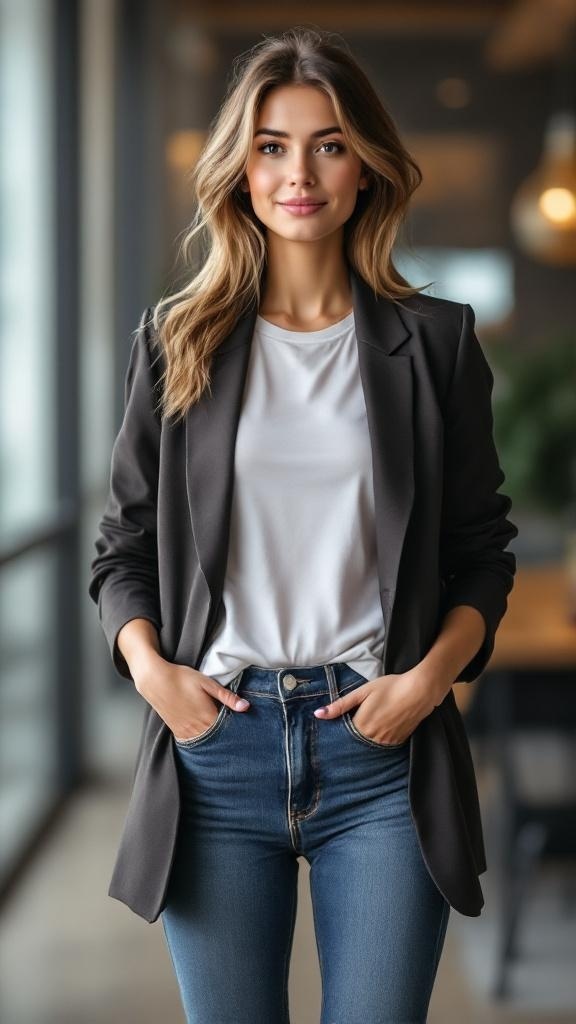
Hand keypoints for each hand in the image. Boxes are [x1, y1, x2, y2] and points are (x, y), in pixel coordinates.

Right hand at [133, 653, 249, 740]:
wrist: (155, 681)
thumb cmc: (181, 678)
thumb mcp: (207, 683)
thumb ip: (227, 696)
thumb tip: (246, 706)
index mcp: (208, 716)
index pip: (228, 730)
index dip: (238, 729)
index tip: (245, 729)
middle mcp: (198, 728)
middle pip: (218, 739)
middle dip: (227, 737)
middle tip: (237, 736)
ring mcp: (186, 731)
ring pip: (206, 742)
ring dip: (214, 740)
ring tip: (223, 737)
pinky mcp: (178, 731)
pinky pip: (193, 742)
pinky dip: (201, 741)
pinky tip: (205, 735)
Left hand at [313, 668, 439, 744]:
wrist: (419, 691)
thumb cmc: (390, 687)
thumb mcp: (363, 692)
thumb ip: (340, 705)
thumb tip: (318, 714)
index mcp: (361, 725)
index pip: (344, 734)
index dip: (341, 728)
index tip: (340, 724)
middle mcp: (373, 738)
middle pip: (356, 741)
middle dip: (353, 735)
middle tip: (359, 720)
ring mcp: (387, 741)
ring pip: (370, 744)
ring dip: (367, 737)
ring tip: (372, 722)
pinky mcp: (399, 741)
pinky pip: (384, 744)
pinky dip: (380, 737)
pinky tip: (383, 725)